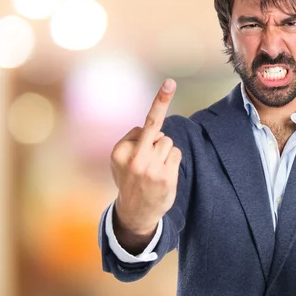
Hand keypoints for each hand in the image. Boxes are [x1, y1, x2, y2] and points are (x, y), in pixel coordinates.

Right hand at [110, 79, 181, 235]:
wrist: (135, 212)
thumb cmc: (129, 178)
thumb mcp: (119, 160)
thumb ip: (132, 140)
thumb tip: (155, 130)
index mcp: (119, 152)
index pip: (144, 125)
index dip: (160, 102)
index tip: (170, 83)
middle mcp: (134, 159)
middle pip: (157, 129)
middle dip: (160, 114)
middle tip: (169, 84)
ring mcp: (151, 169)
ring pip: (167, 142)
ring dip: (164, 151)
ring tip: (154, 168)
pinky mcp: (166, 177)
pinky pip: (175, 153)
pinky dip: (172, 160)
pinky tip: (162, 174)